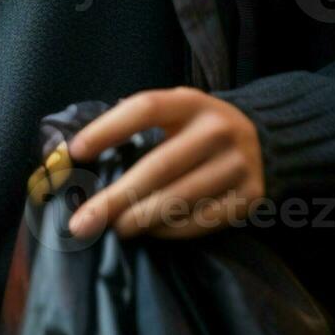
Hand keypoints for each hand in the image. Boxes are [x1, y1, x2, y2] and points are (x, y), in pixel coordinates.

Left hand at [65, 87, 264, 239]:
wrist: (263, 141)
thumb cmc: (195, 131)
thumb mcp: (172, 115)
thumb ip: (132, 128)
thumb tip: (71, 158)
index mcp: (191, 102)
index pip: (144, 109)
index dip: (107, 129)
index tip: (75, 153)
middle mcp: (219, 129)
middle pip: (158, 166)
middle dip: (115, 198)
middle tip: (82, 223)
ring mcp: (238, 163)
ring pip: (179, 198)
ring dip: (140, 218)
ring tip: (114, 229)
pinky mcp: (250, 196)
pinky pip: (202, 220)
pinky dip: (171, 230)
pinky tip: (151, 232)